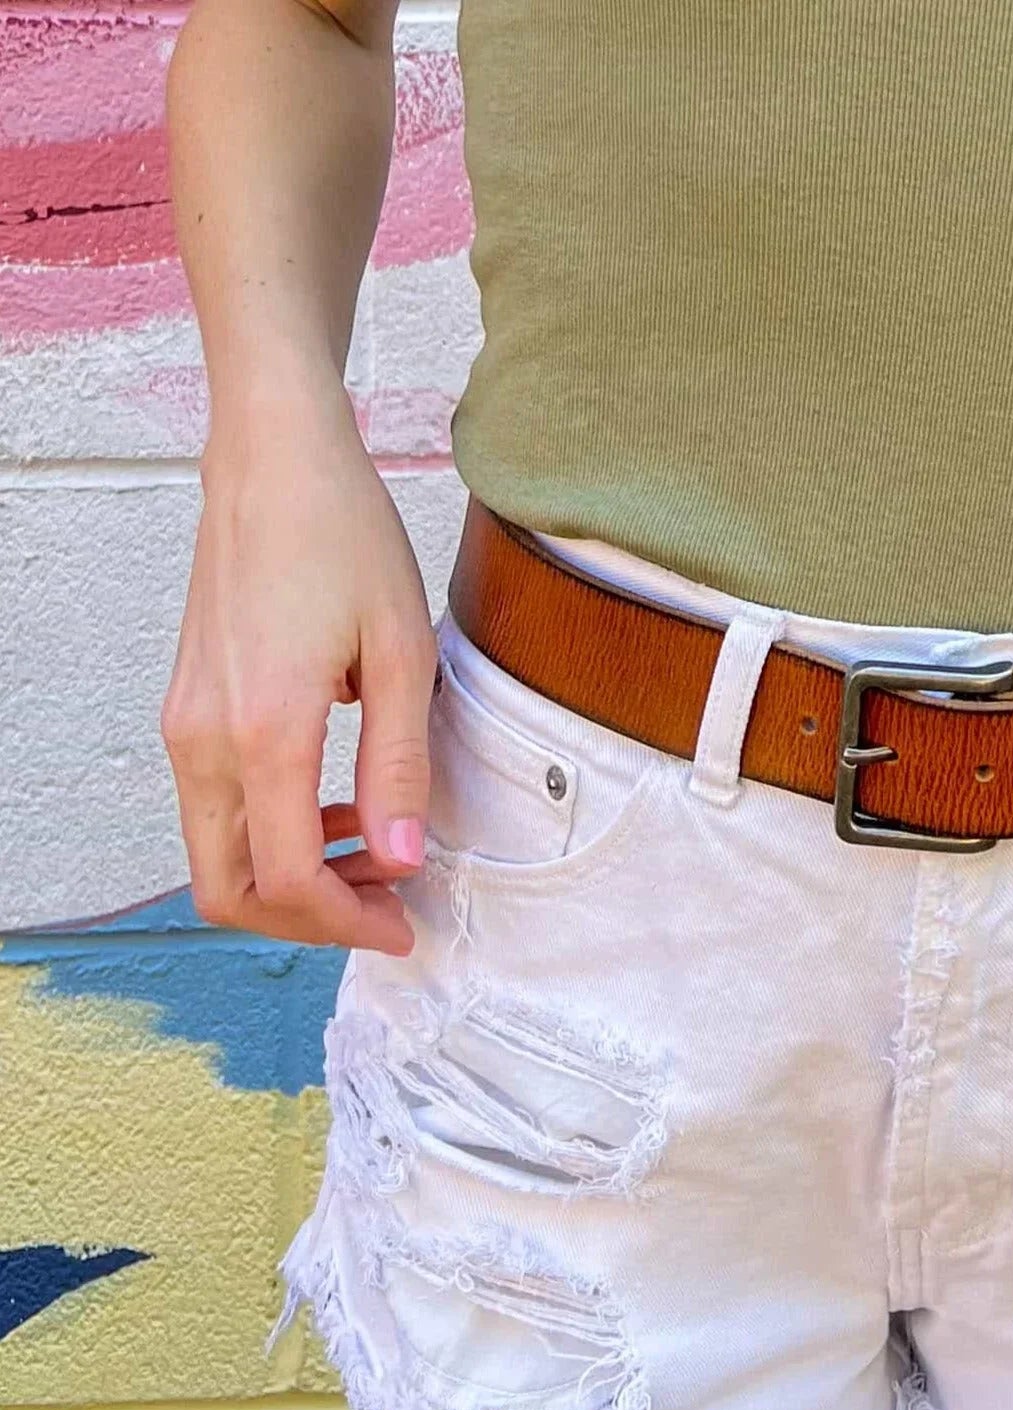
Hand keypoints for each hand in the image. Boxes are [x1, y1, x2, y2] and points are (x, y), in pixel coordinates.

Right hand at [162, 384, 435, 953]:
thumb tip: (404, 857)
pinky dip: (273, 834)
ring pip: (218, 856)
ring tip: (376, 852)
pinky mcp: (186, 709)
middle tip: (387, 904)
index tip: (404, 923)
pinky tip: (339, 808)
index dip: (348, 922)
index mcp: (263, 731)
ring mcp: (184, 724)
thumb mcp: (401, 655)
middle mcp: (204, 738)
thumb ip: (400, 768)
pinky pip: (217, 809)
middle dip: (311, 918)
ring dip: (293, 877)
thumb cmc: (342, 539)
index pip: (287, 880)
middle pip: (231, 889)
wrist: (274, 460)